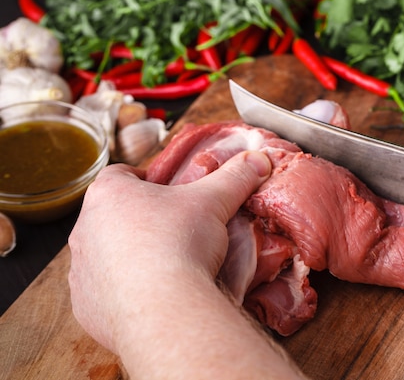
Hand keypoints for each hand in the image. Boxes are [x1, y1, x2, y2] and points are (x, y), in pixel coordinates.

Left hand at [68, 151, 305, 379]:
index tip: (167, 194)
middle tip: (172, 232)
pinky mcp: (85, 305)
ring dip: (127, 258)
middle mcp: (85, 228)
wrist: (164, 308)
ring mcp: (81, 269)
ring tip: (163, 268)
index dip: (146, 181)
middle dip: (138, 221)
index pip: (121, 174)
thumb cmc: (181, 243)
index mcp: (108, 193)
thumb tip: (259, 159)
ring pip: (105, 255)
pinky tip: (151, 296)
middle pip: (112, 215)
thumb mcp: (214, 201)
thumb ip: (235, 176)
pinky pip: (102, 293)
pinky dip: (122, 293)